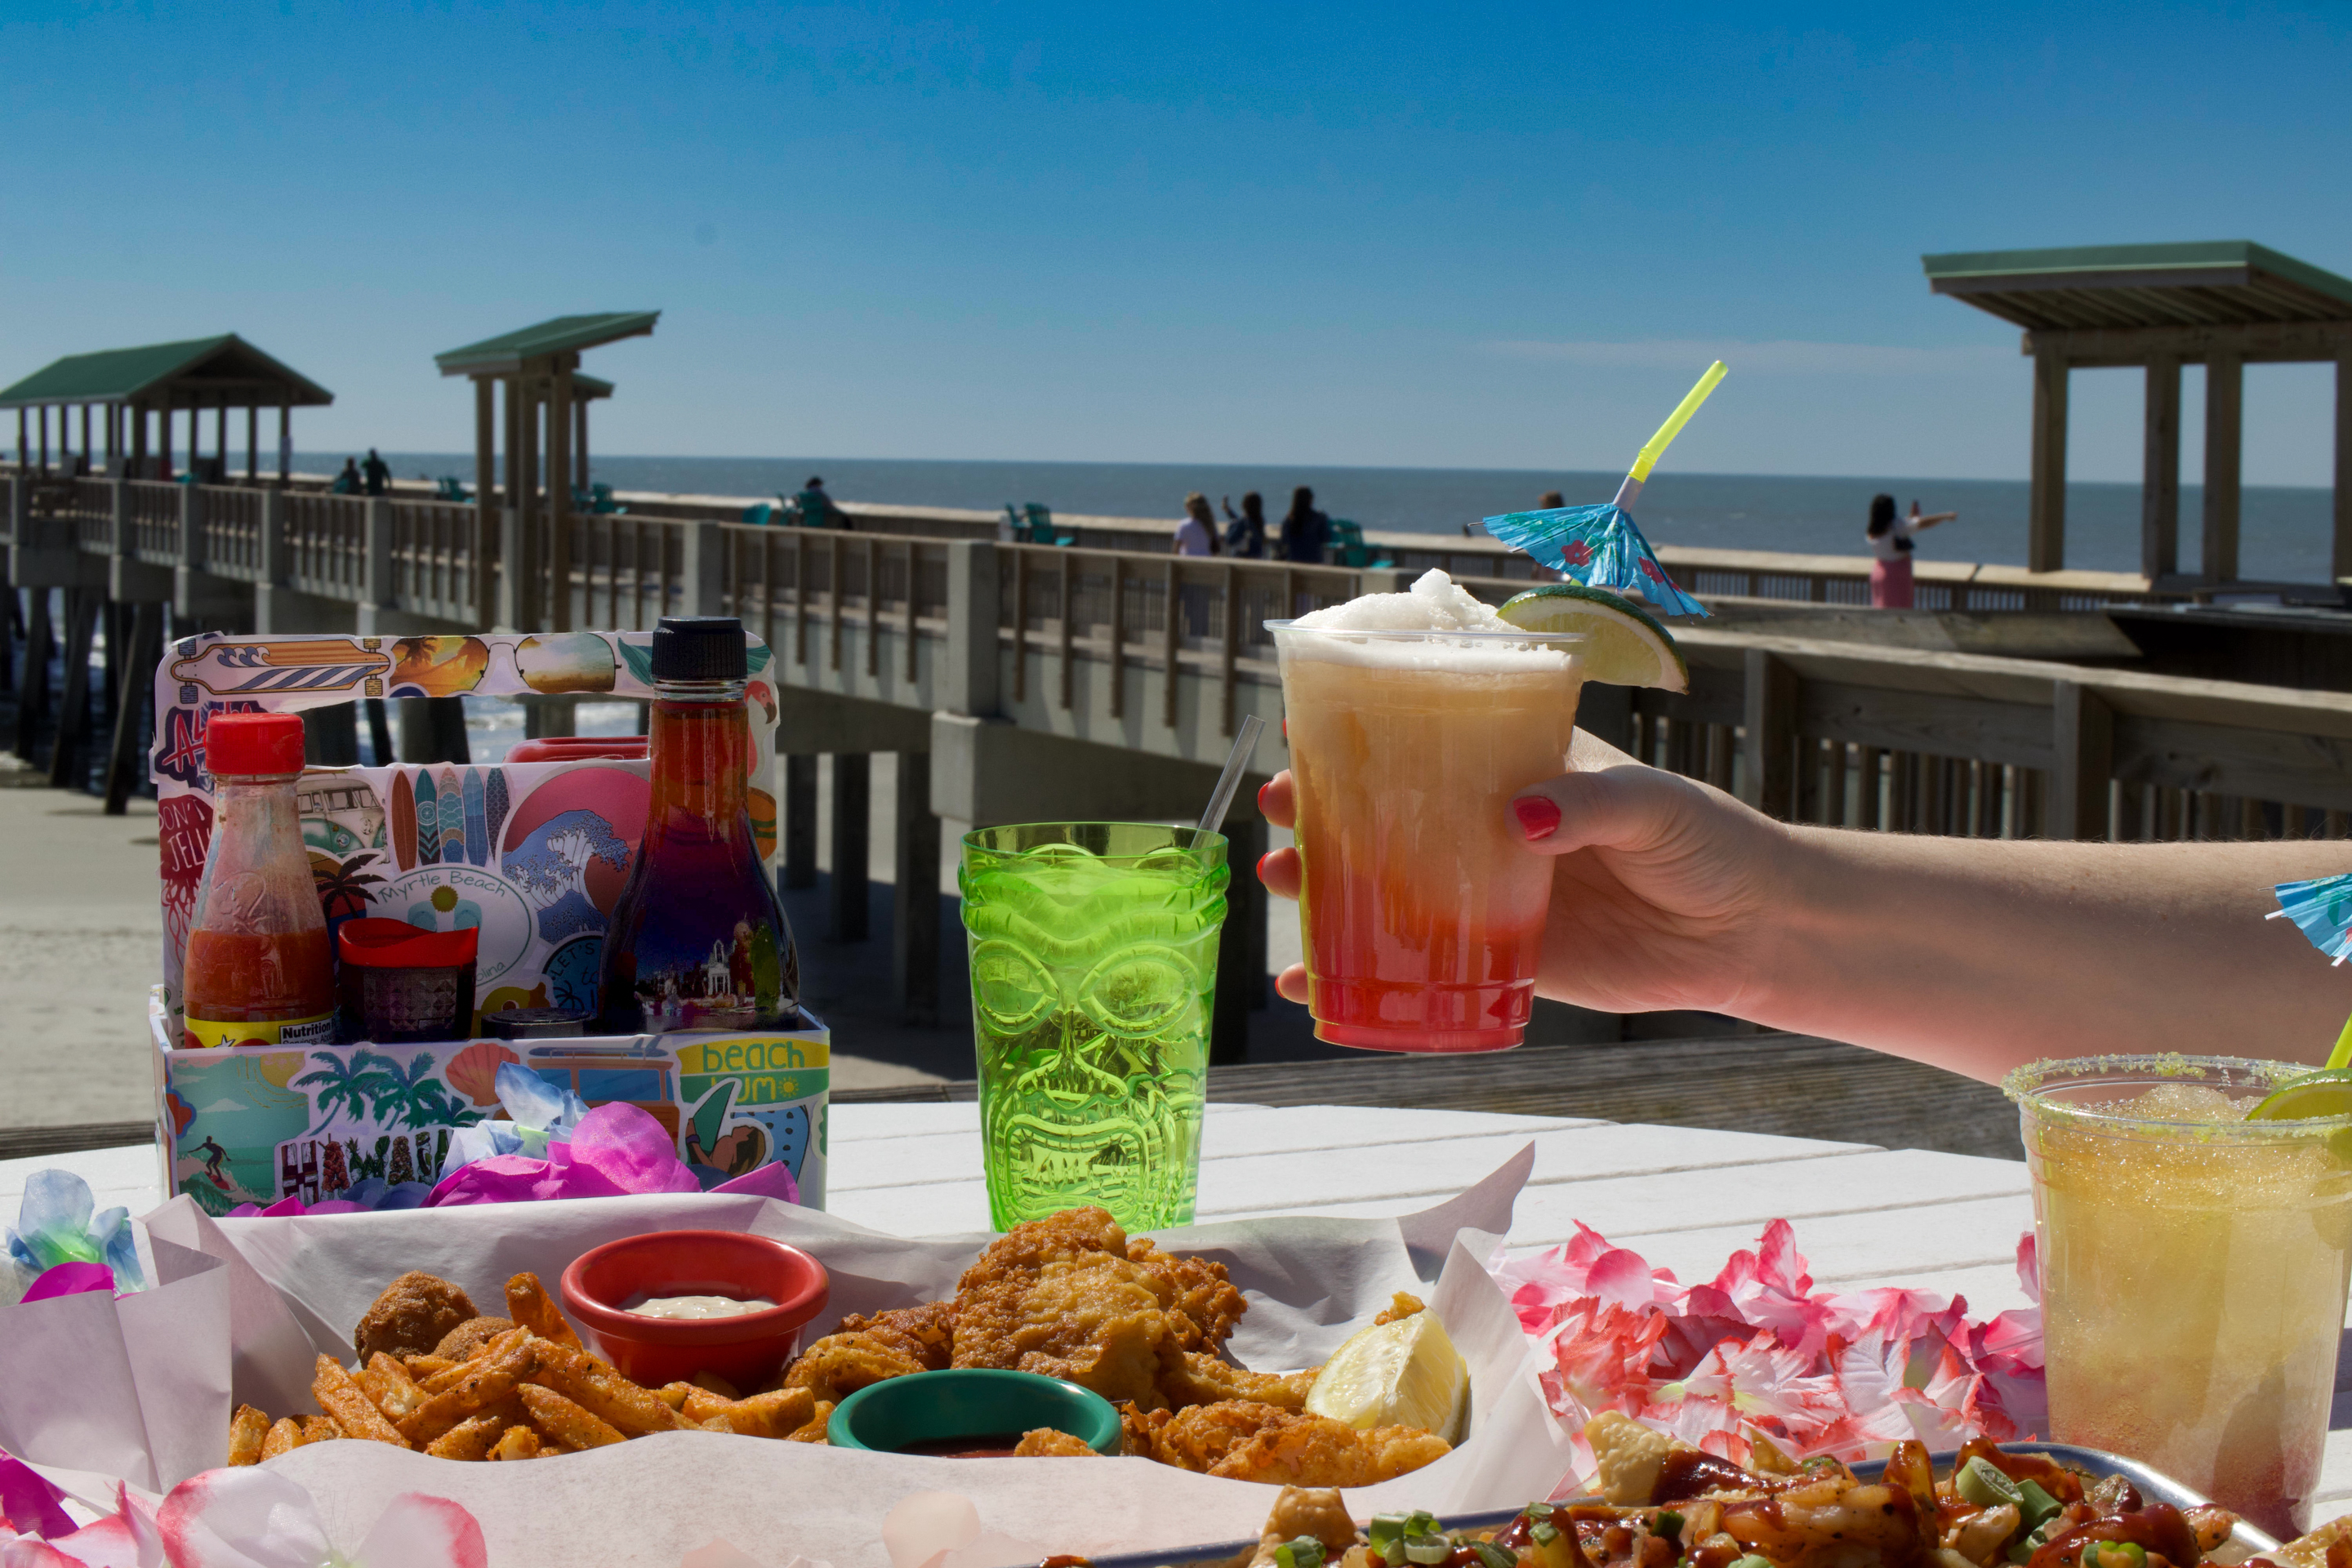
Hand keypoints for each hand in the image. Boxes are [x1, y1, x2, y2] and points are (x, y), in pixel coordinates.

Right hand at [1255, 731, 1796, 1017]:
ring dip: (1328, 889)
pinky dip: (1365, 979)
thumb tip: (1518, 817)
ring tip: (1280, 886)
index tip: (1300, 730)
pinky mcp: (1506, 963)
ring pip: (1391, 891)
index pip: (1428, 742)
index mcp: (1520, 770)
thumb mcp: (1651, 807)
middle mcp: (1492, 829)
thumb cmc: (1707, 844)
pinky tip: (1317, 986)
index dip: (1361, 736)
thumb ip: (1587, 804)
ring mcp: (1492, 897)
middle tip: (1277, 814)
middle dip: (1322, 812)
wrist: (1752, 932)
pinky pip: (1423, 971)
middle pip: (1388, 815)